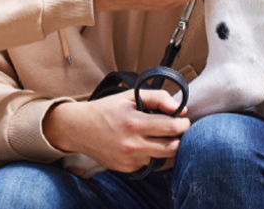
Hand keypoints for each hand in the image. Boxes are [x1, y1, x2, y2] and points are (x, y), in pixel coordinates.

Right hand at [43, 90, 190, 174]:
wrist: (79, 129)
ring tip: (159, 134)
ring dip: (165, 146)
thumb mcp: (130, 95)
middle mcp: (132, 144)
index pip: (171, 128)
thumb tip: (180, 108)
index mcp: (134, 123)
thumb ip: (158, 98)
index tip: (183, 120)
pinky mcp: (126, 168)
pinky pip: (148, 162)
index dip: (183, 124)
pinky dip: (150, 153)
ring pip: (161, 156)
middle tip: (178, 129)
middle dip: (180, 137)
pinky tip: (141, 142)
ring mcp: (129, 159)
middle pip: (172, 147)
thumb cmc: (106, 109)